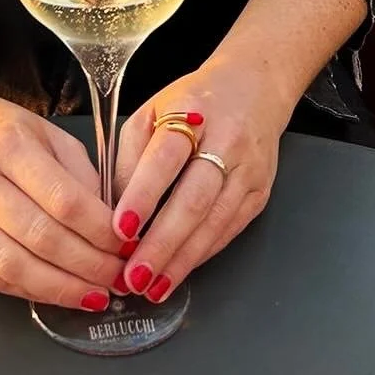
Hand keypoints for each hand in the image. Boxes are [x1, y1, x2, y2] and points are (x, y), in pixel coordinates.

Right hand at [0, 82, 126, 310]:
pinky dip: (32, 292)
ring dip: (63, 288)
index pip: (64, 199)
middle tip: (121, 277)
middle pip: (43, 237)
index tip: (128, 244)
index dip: (100, 230)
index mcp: (9, 146)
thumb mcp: (46, 132)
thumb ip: (79, 173)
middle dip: (89, 264)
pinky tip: (61, 294)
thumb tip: (111, 222)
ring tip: (97, 296)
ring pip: (16, 266)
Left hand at [111, 58, 287, 301]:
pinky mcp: (259, 193)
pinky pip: (229, 231)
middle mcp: (226, 141)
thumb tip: (114, 210)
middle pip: (194, 199)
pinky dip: (202, 255)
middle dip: (162, 243)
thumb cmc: (192, 101)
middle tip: (135, 275)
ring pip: (215, 222)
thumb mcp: (151, 111)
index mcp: (191, 112)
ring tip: (153, 286)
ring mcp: (248, 170)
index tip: (120, 229)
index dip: (143, 196)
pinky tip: (179, 271)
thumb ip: (131, 156)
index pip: (165, 158)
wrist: (254, 87)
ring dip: (182, 260)